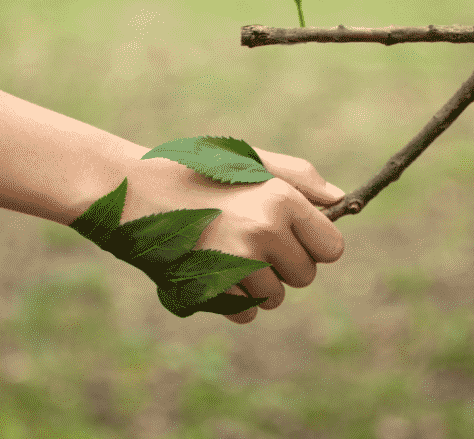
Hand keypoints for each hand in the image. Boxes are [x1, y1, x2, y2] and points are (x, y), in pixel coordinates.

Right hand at [119, 145, 345, 323]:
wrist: (131, 191)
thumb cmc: (195, 171)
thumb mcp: (249, 161)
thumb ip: (300, 178)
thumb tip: (342, 200)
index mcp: (281, 199)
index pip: (332, 248)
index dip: (314, 245)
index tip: (292, 236)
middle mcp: (264, 232)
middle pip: (305, 276)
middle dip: (284, 265)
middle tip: (248, 239)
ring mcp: (236, 264)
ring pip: (275, 297)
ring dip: (257, 283)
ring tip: (224, 250)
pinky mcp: (211, 289)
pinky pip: (245, 313)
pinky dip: (232, 300)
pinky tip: (210, 270)